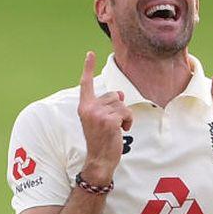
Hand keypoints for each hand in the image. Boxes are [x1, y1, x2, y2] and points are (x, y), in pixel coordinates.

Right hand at [77, 51, 132, 184]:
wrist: (99, 160)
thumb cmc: (101, 140)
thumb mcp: (101, 119)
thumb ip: (108, 105)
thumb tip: (121, 93)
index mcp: (84, 107)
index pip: (86, 84)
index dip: (88, 68)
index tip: (90, 54)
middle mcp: (89, 108)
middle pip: (114, 95)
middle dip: (118, 108)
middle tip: (111, 124)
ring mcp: (98, 114)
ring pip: (122, 104)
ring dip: (124, 116)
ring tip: (116, 129)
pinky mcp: (109, 121)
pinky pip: (126, 113)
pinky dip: (128, 122)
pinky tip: (122, 131)